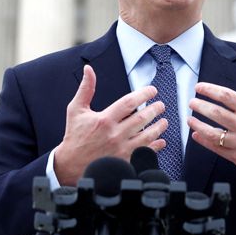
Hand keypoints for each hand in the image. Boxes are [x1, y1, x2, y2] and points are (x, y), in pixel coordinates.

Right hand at [54, 65, 167, 185]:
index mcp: (105, 119)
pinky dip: (155, 147)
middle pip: (142, 119)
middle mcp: (115, 134)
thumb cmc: (75, 136)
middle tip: (161, 105)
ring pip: (146, 136)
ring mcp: (121, 149)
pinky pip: (144, 153)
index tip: (152, 91)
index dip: (144, 94)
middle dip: (155, 110)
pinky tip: (161, 141)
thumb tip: (88, 69)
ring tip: (164, 121)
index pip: (130, 102)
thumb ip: (86, 89)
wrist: (71, 164)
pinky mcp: (124, 161)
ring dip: (158, 127)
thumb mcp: (76, 110)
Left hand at [187, 61, 235, 175]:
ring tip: (189, 118)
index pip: (227, 97)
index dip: (211, 90)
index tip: (199, 87)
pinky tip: (196, 134)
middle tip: (191, 102)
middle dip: (201, 106)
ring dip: (198, 125)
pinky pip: (216, 148)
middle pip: (217, 114)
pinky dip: (203, 141)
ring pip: (213, 133)